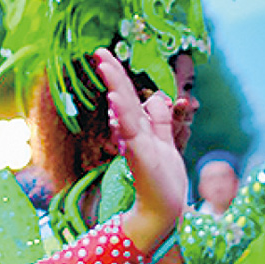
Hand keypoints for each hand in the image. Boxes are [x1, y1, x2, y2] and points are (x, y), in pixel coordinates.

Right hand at [95, 49, 184, 251]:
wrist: (164, 212)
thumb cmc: (163, 181)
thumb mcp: (166, 142)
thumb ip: (159, 120)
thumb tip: (155, 96)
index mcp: (140, 129)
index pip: (127, 96)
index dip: (118, 75)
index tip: (105, 54)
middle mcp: (134, 134)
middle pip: (122, 98)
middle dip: (112, 73)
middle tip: (98, 51)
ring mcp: (136, 145)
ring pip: (124, 110)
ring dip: (115, 86)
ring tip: (105, 65)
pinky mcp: (140, 157)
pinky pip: (131, 131)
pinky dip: (123, 115)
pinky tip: (114, 100)